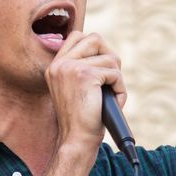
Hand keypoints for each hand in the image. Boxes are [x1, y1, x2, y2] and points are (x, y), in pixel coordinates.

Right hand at [44, 32, 125, 150]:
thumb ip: (83, 69)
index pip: (77, 36)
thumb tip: (107, 53)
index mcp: (54, 66)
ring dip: (117, 78)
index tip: (102, 67)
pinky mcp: (85, 75)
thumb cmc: (81, 119)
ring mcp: (71, 67)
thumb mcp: (76, 89)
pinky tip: (114, 102)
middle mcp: (59, 64)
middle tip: (111, 79)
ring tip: (111, 96)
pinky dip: (120, 89)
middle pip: (95, 39)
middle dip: (110, 57)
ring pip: (109, 58)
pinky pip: (115, 73)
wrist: (77, 140)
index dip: (96, 47)